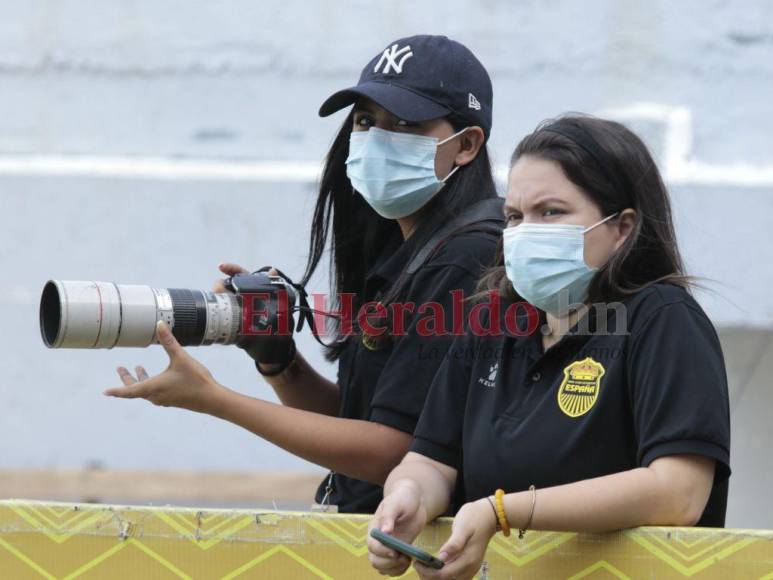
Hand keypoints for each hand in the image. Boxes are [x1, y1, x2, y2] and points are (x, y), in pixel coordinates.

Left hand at [104, 320, 225, 413]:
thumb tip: (159, 324)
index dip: (116, 390)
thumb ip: (168, 341)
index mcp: (154, 387)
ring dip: (140, 381)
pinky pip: (155, 393)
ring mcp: (164, 399)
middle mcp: (156, 396)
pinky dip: (150, 384)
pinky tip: (158, 378)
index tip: (105, 392)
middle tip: (121, 368)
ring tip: (138, 368)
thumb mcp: (181, 357)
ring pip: (145, 391)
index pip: (128, 391)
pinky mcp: (173, 400)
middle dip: (126, 379)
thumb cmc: (196, 379)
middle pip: (135, 390)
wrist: (212, 399)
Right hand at [214, 262, 294, 366]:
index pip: (240, 274)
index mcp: (254, 290)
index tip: (220, 266)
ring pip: (220, 300)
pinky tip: (216, 319)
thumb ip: (279, 289)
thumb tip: (273, 270)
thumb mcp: (283, 306)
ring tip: (219, 303)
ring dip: (217, 300)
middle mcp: (243, 298)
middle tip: (219, 291)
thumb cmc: (282, 325)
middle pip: (226, 286)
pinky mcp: (231, 324)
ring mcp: (235, 311)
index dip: (231, 269)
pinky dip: (216, 317)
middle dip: (220, 286)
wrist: (276, 350)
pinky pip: (220, 317)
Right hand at [367, 480, 427, 575]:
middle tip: (404, 557)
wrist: (413, 499)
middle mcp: (378, 540)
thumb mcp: (396, 503)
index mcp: (375, 528)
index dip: (382, 552)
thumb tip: (385, 531)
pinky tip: (409, 561)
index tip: (395, 552)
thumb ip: (389, 516)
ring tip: (407, 559)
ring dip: (394, 568)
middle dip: (388, 563)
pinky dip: (399, 570)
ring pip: (382, 567)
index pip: (372, 546)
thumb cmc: (402, 498)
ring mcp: (387, 547)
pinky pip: (393, 569)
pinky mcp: (397, 552)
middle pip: (375, 560)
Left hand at [414, 498, 496, 579]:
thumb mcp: (462, 527)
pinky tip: (434, 566)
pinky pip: (453, 577)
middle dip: (429, 576)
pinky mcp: (468, 566)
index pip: (443, 575)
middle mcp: (470, 568)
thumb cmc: (474, 518)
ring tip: (424, 565)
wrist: (489, 515)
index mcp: (468, 560)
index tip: (417, 562)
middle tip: (418, 563)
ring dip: (435, 577)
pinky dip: (442, 575)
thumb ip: (453, 544)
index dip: (427, 572)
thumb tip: (441, 558)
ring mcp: (470, 569)